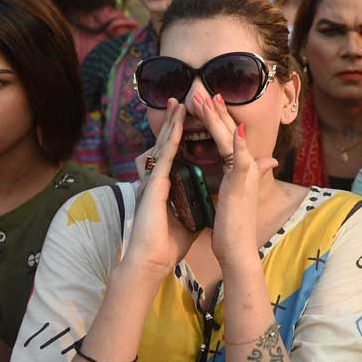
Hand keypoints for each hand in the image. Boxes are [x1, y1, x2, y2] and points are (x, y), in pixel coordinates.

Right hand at [123, 99, 194, 278]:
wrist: (153, 260)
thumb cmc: (167, 244)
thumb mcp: (189, 217)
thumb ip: (197, 203)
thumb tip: (208, 200)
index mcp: (165, 185)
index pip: (174, 155)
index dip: (180, 137)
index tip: (189, 119)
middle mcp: (157, 179)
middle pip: (167, 144)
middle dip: (174, 121)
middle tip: (181, 100)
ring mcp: (153, 180)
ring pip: (163, 145)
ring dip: (172, 123)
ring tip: (179, 103)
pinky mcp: (153, 185)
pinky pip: (164, 156)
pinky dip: (171, 140)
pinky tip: (178, 125)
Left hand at [186, 92, 277, 268]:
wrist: (237, 248)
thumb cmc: (232, 227)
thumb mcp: (234, 197)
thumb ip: (239, 180)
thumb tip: (256, 168)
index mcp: (238, 169)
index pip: (225, 137)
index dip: (216, 119)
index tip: (206, 102)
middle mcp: (245, 166)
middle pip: (228, 131)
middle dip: (215, 110)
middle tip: (203, 90)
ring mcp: (245, 173)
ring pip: (231, 138)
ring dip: (220, 117)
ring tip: (208, 97)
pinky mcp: (242, 183)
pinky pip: (240, 159)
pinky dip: (238, 143)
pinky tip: (236, 129)